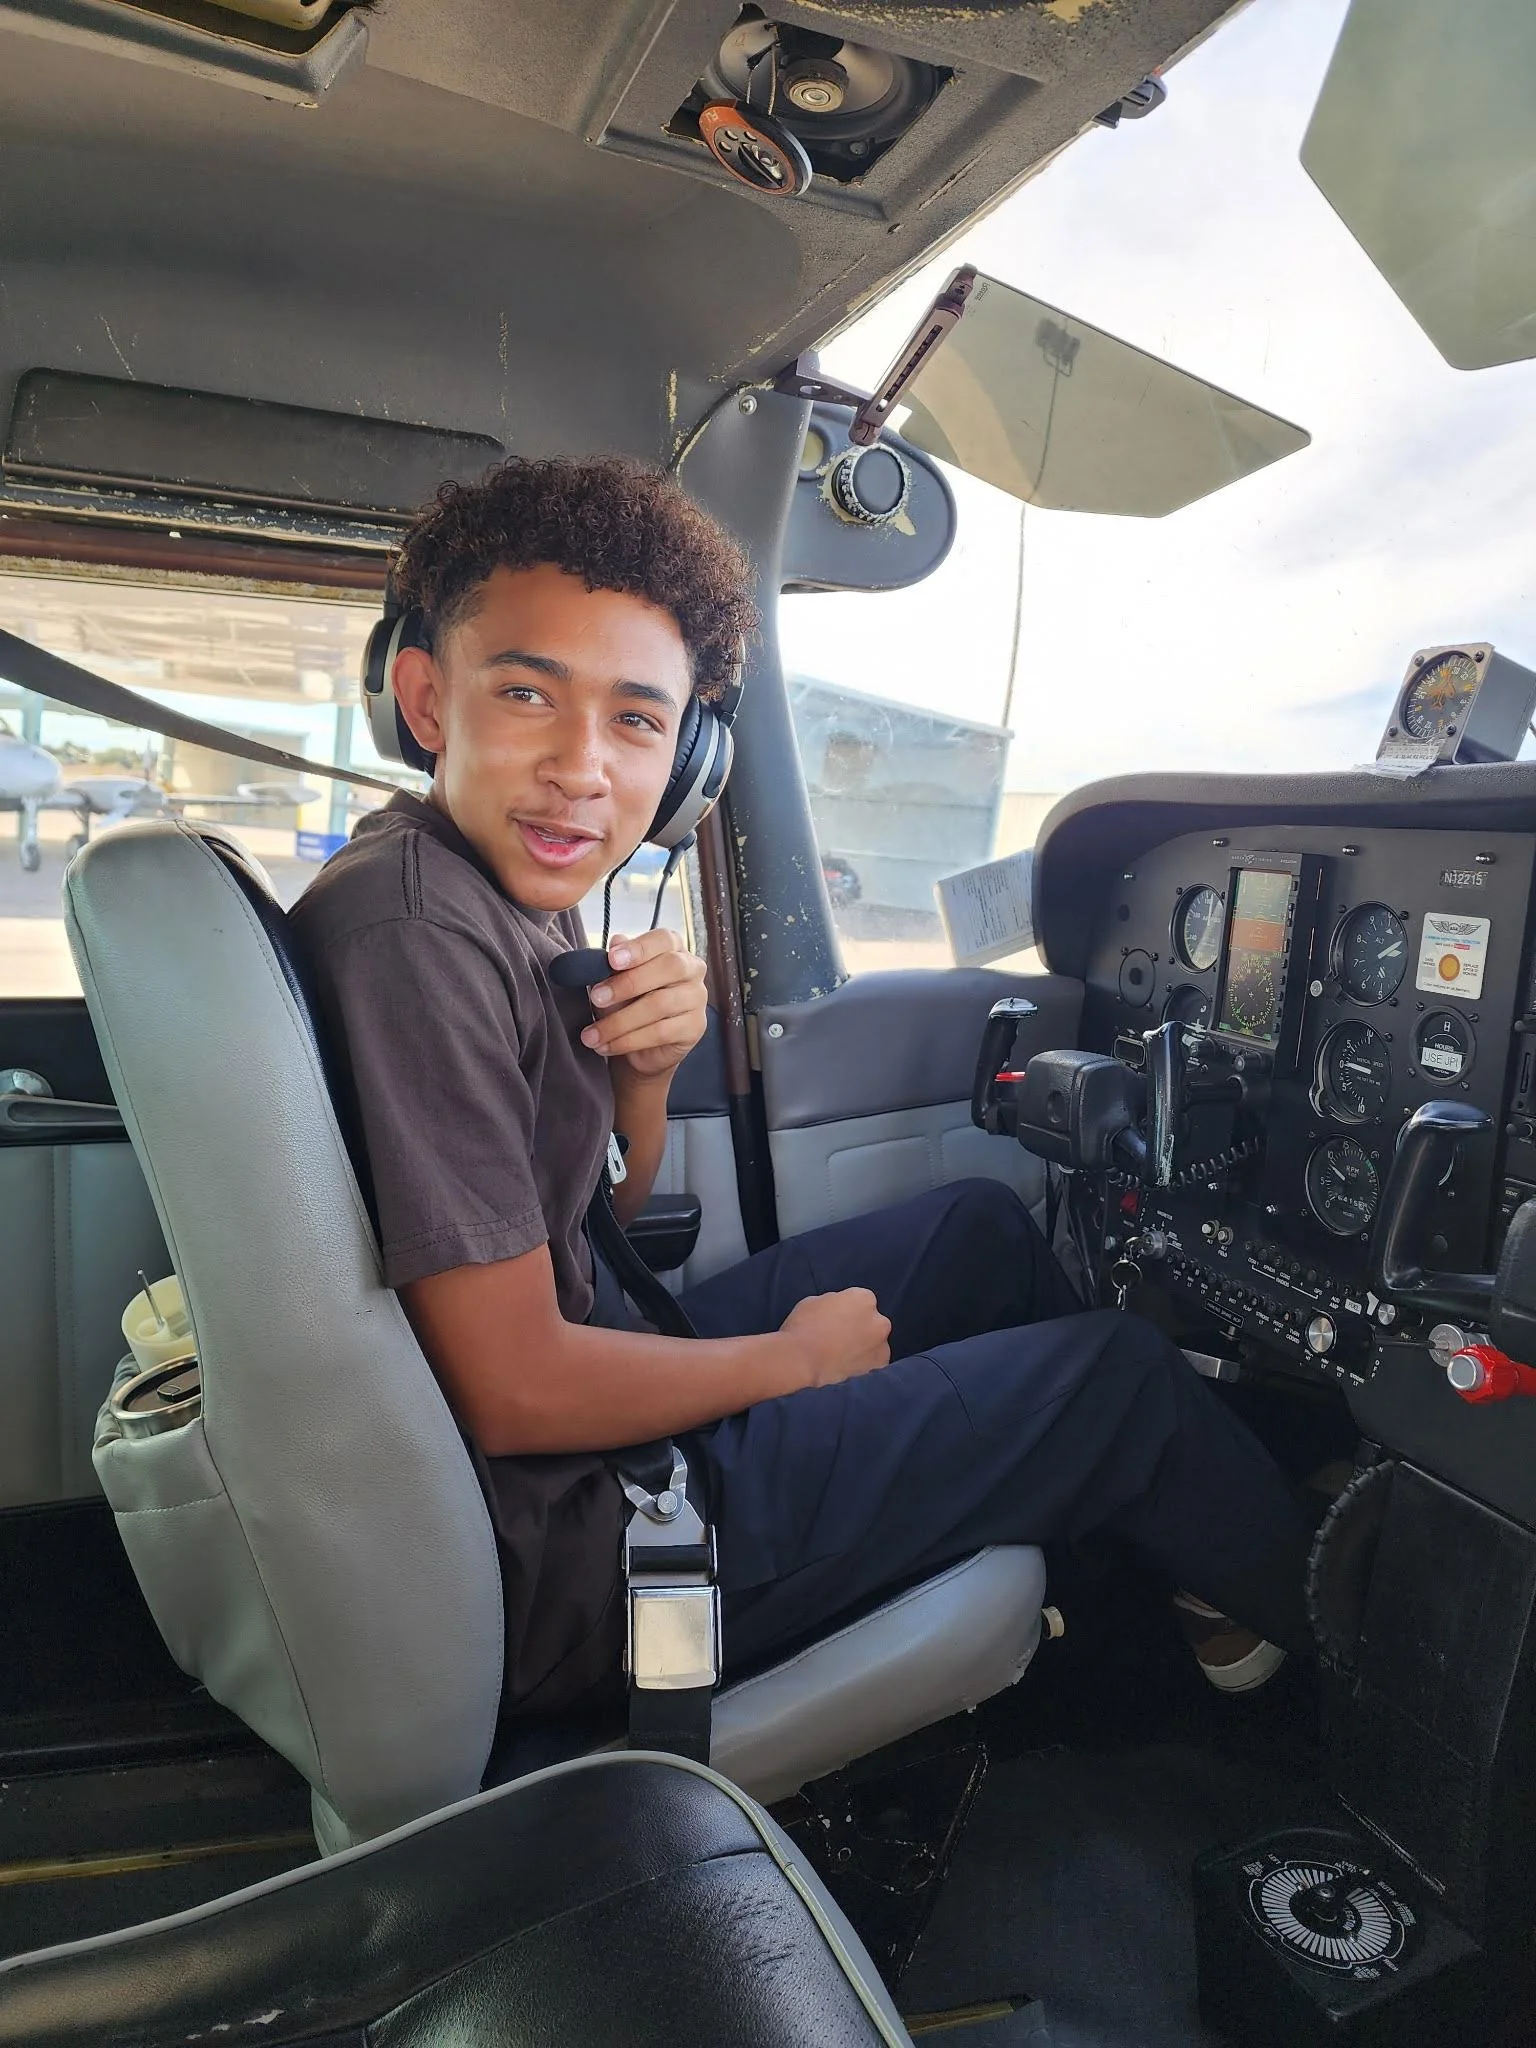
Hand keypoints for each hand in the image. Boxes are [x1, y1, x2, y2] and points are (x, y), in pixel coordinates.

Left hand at [581, 928, 707, 1081]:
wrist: (639, 1047)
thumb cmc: (627, 1003)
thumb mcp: (614, 981)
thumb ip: (615, 964)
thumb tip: (616, 942)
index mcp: (673, 948)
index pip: (664, 939)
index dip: (639, 948)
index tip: (612, 960)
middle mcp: (692, 969)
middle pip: (670, 967)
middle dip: (629, 982)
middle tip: (596, 998)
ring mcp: (697, 998)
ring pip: (660, 1005)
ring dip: (620, 1021)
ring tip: (592, 1034)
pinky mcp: (695, 1027)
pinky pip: (660, 1032)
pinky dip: (628, 1041)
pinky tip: (606, 1046)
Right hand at [779, 1289, 891, 1389]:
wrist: (800, 1361)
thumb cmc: (802, 1328)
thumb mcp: (815, 1301)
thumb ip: (835, 1303)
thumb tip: (839, 1310)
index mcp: (863, 1298)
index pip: (861, 1301)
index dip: (848, 1311)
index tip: (838, 1320)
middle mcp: (879, 1321)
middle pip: (873, 1322)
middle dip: (860, 1328)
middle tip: (840, 1339)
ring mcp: (882, 1346)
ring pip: (875, 1344)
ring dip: (864, 1348)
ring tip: (842, 1357)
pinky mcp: (879, 1368)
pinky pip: (874, 1364)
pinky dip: (864, 1366)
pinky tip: (846, 1368)